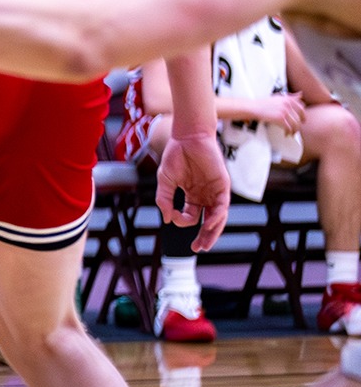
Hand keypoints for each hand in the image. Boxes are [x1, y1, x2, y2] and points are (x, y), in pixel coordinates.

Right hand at [157, 132, 229, 250]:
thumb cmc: (176, 155)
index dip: (181, 220)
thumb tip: (166, 219)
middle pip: (208, 221)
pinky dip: (217, 216)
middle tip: (198, 248)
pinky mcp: (223, 185)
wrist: (188, 137)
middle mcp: (205, 195)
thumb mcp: (165, 181)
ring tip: (205, 242)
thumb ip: (164, 200)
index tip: (172, 217)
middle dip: (204, 236)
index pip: (190, 216)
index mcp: (192, 195)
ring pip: (217, 217)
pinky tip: (209, 223)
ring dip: (213, 231)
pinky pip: (222, 205)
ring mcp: (215, 191)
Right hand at [256, 92, 307, 134]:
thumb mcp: (278, 97)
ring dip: (294, 130)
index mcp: (288, 99)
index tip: (302, 119)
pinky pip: (288, 127)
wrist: (252, 108)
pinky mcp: (280, 119)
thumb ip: (290, 96)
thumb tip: (301, 94)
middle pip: (299, 116)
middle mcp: (288, 104)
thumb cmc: (263, 103)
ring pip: (295, 123)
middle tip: (296, 129)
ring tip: (291, 133)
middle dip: (299, 124)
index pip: (301, 107)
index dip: (303, 115)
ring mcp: (284, 111)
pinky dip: (288, 132)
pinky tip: (286, 134)